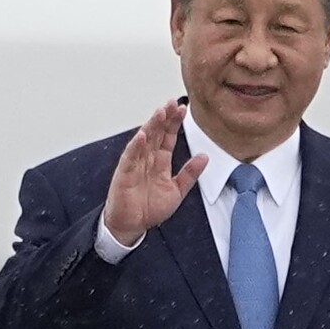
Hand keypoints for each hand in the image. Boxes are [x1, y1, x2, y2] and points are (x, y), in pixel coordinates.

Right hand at [103, 100, 208, 244]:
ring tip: (160, 112)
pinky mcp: (124, 174)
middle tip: (173, 103)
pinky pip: (130, 158)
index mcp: (160, 162)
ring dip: (151, 126)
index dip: (175, 123)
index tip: (183, 109)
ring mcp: (135, 165)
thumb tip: (205, 157)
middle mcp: (147, 160)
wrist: (132, 225)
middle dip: (165, 118)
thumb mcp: (177, 191)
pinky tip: (142, 136)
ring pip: (144, 141)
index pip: (168, 137)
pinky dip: (135, 146)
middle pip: (157, 134)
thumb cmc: (150, 208)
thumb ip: (190, 174)